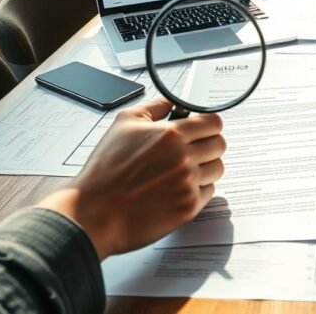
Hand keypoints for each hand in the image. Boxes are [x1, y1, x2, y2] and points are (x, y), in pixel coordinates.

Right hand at [37, 99, 224, 259]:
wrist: (95, 212)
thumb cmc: (104, 171)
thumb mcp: (123, 124)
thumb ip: (154, 107)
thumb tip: (172, 103)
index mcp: (171, 135)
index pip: (214, 122)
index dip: (208, 124)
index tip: (203, 128)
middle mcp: (183, 159)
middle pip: (220, 145)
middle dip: (208, 144)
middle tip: (192, 149)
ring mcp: (188, 184)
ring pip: (217, 169)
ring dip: (204, 167)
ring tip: (182, 170)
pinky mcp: (188, 208)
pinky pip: (208, 192)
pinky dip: (197, 189)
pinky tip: (177, 188)